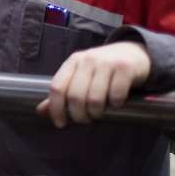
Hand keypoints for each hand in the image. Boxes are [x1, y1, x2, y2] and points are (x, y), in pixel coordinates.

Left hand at [36, 41, 150, 127]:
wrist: (134, 52)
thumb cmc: (103, 69)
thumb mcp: (80, 76)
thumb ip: (62, 92)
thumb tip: (40, 111)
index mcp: (72, 62)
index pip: (57, 87)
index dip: (56, 109)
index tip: (60, 123)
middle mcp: (87, 60)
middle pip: (75, 96)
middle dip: (78, 115)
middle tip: (85, 120)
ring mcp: (106, 62)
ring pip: (94, 99)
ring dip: (96, 113)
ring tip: (99, 113)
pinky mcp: (125, 68)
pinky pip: (116, 95)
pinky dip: (115, 104)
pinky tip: (115, 103)